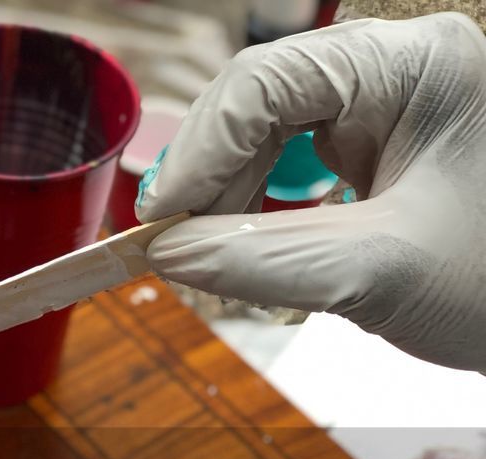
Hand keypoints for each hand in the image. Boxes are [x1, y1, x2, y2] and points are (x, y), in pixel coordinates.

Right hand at [138, 13, 485, 371]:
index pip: (270, 79)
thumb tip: (164, 253)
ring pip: (271, 129)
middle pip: (263, 99)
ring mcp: (394, 105)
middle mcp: (404, 68)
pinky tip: (248, 241)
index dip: (200, 148)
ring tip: (211, 254)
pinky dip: (260, 203)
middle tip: (174, 245)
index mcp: (419, 65)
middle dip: (212, 174)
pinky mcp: (384, 144)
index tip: (159, 221)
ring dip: (230, 192)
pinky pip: (296, 158)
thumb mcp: (376, 274)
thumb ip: (260, 260)